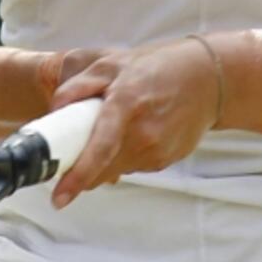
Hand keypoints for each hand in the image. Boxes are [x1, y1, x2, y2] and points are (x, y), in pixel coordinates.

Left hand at [48, 37, 220, 208]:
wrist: (207, 79)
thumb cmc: (156, 67)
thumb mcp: (112, 64)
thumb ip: (78, 86)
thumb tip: (54, 111)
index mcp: (126, 104)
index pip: (100, 148)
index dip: (78, 176)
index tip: (58, 197)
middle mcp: (144, 133)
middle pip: (102, 169)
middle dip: (81, 168)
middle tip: (72, 151)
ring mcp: (157, 150)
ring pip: (116, 169)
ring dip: (105, 159)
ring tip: (114, 128)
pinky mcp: (166, 160)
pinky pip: (132, 166)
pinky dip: (124, 155)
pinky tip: (134, 132)